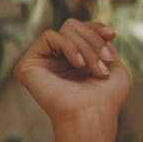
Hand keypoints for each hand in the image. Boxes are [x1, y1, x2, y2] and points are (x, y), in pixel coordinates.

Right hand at [13, 18, 129, 129]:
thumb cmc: (107, 98)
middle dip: (94, 41)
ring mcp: (41, 62)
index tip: (112, 34)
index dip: (95, 27)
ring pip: (65, 30)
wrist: (93, 115)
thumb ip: (103, 44)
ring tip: (96, 69)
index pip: (80, 29)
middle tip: (106, 60)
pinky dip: (69, 46)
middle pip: (73, 26)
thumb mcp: (114, 65)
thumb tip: (96, 28)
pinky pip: (49, 36)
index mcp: (72, 60)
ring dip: (87, 47)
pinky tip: (78, 65)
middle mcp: (55, 59)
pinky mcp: (28, 65)